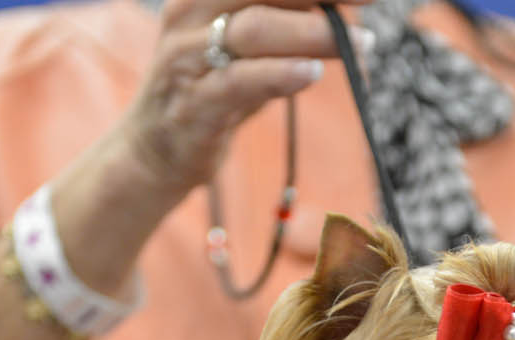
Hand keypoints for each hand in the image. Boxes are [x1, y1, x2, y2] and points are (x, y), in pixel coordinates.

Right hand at [120, 0, 374, 201]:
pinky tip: (311, 74)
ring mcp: (188, 58)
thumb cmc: (213, 90)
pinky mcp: (194, 105)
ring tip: (360, 42)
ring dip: (313, 34)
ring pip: (255, 29)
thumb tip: (344, 13)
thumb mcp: (249, 49)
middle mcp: (192, 13)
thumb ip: (289, 25)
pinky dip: (279, 74)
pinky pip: (239, 82)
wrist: (154, 151)